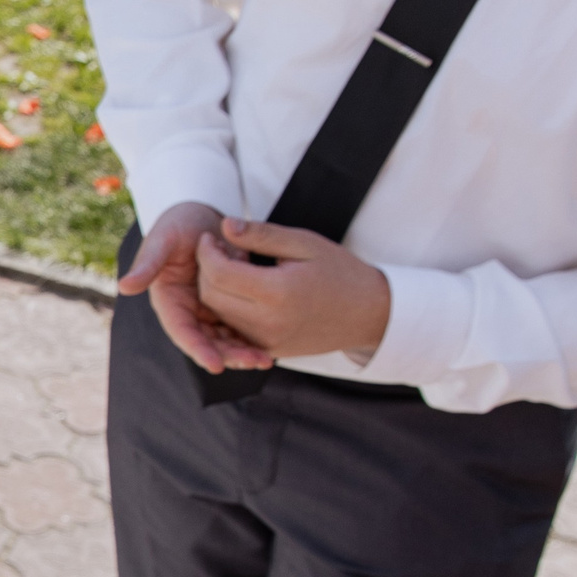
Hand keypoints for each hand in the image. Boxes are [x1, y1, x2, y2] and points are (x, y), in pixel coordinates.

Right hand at [118, 201, 273, 374]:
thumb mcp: (162, 239)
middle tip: (254, 362)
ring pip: (224, 338)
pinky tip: (271, 346)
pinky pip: (238, 326)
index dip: (198, 348)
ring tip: (265, 360)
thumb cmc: (179, 223)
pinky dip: (251, 337)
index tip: (216, 364)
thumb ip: (148, 264)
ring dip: (243, 351)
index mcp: (168, 300)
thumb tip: (125, 286)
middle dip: (229, 355)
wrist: (202, 213)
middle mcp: (186, 310)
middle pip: (206, 341)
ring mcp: (206, 309)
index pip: (182, 331)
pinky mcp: (226, 304)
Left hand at [193, 217, 392, 360]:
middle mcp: (267, 323)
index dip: (207, 252)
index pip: (219, 273)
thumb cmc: (340, 272)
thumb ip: (262, 235)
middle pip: (211, 296)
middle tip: (221, 250)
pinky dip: (227, 310)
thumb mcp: (304, 244)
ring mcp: (266, 341)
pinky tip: (241, 289)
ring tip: (235, 267)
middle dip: (207, 270)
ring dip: (215, 289)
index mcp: (277, 293)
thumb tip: (225, 225)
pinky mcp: (267, 351)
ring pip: (218, 315)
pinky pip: (233, 330)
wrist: (369, 314)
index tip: (211, 236)